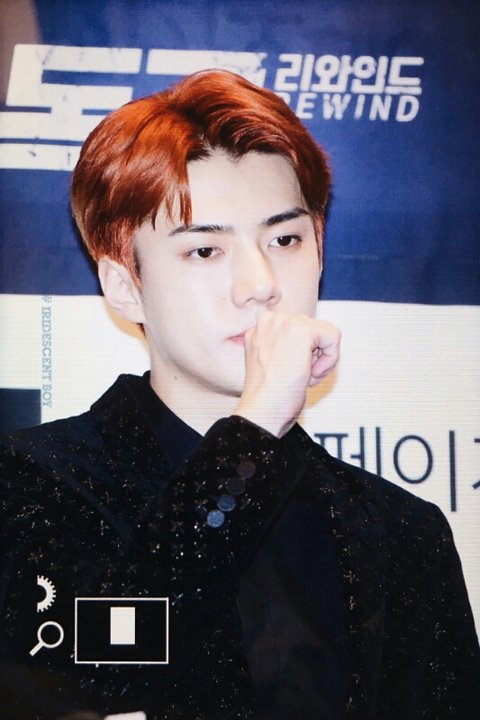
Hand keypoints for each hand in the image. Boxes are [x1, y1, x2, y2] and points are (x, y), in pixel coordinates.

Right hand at [233, 310, 340, 436]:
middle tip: (298, 376)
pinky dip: (330, 360)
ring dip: (321, 359)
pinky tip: (311, 374)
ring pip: (326, 332)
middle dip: (314, 355)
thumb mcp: (272, 363)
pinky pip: (333, 338)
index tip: (290, 372)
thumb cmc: (269, 396)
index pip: (298, 329)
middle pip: (313, 328)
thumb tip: (311, 343)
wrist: (263, 408)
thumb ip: (286, 346)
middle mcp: (270, 320)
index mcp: (260, 328)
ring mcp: (285, 322)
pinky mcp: (302, 329)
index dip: (303, 354)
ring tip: (303, 376)